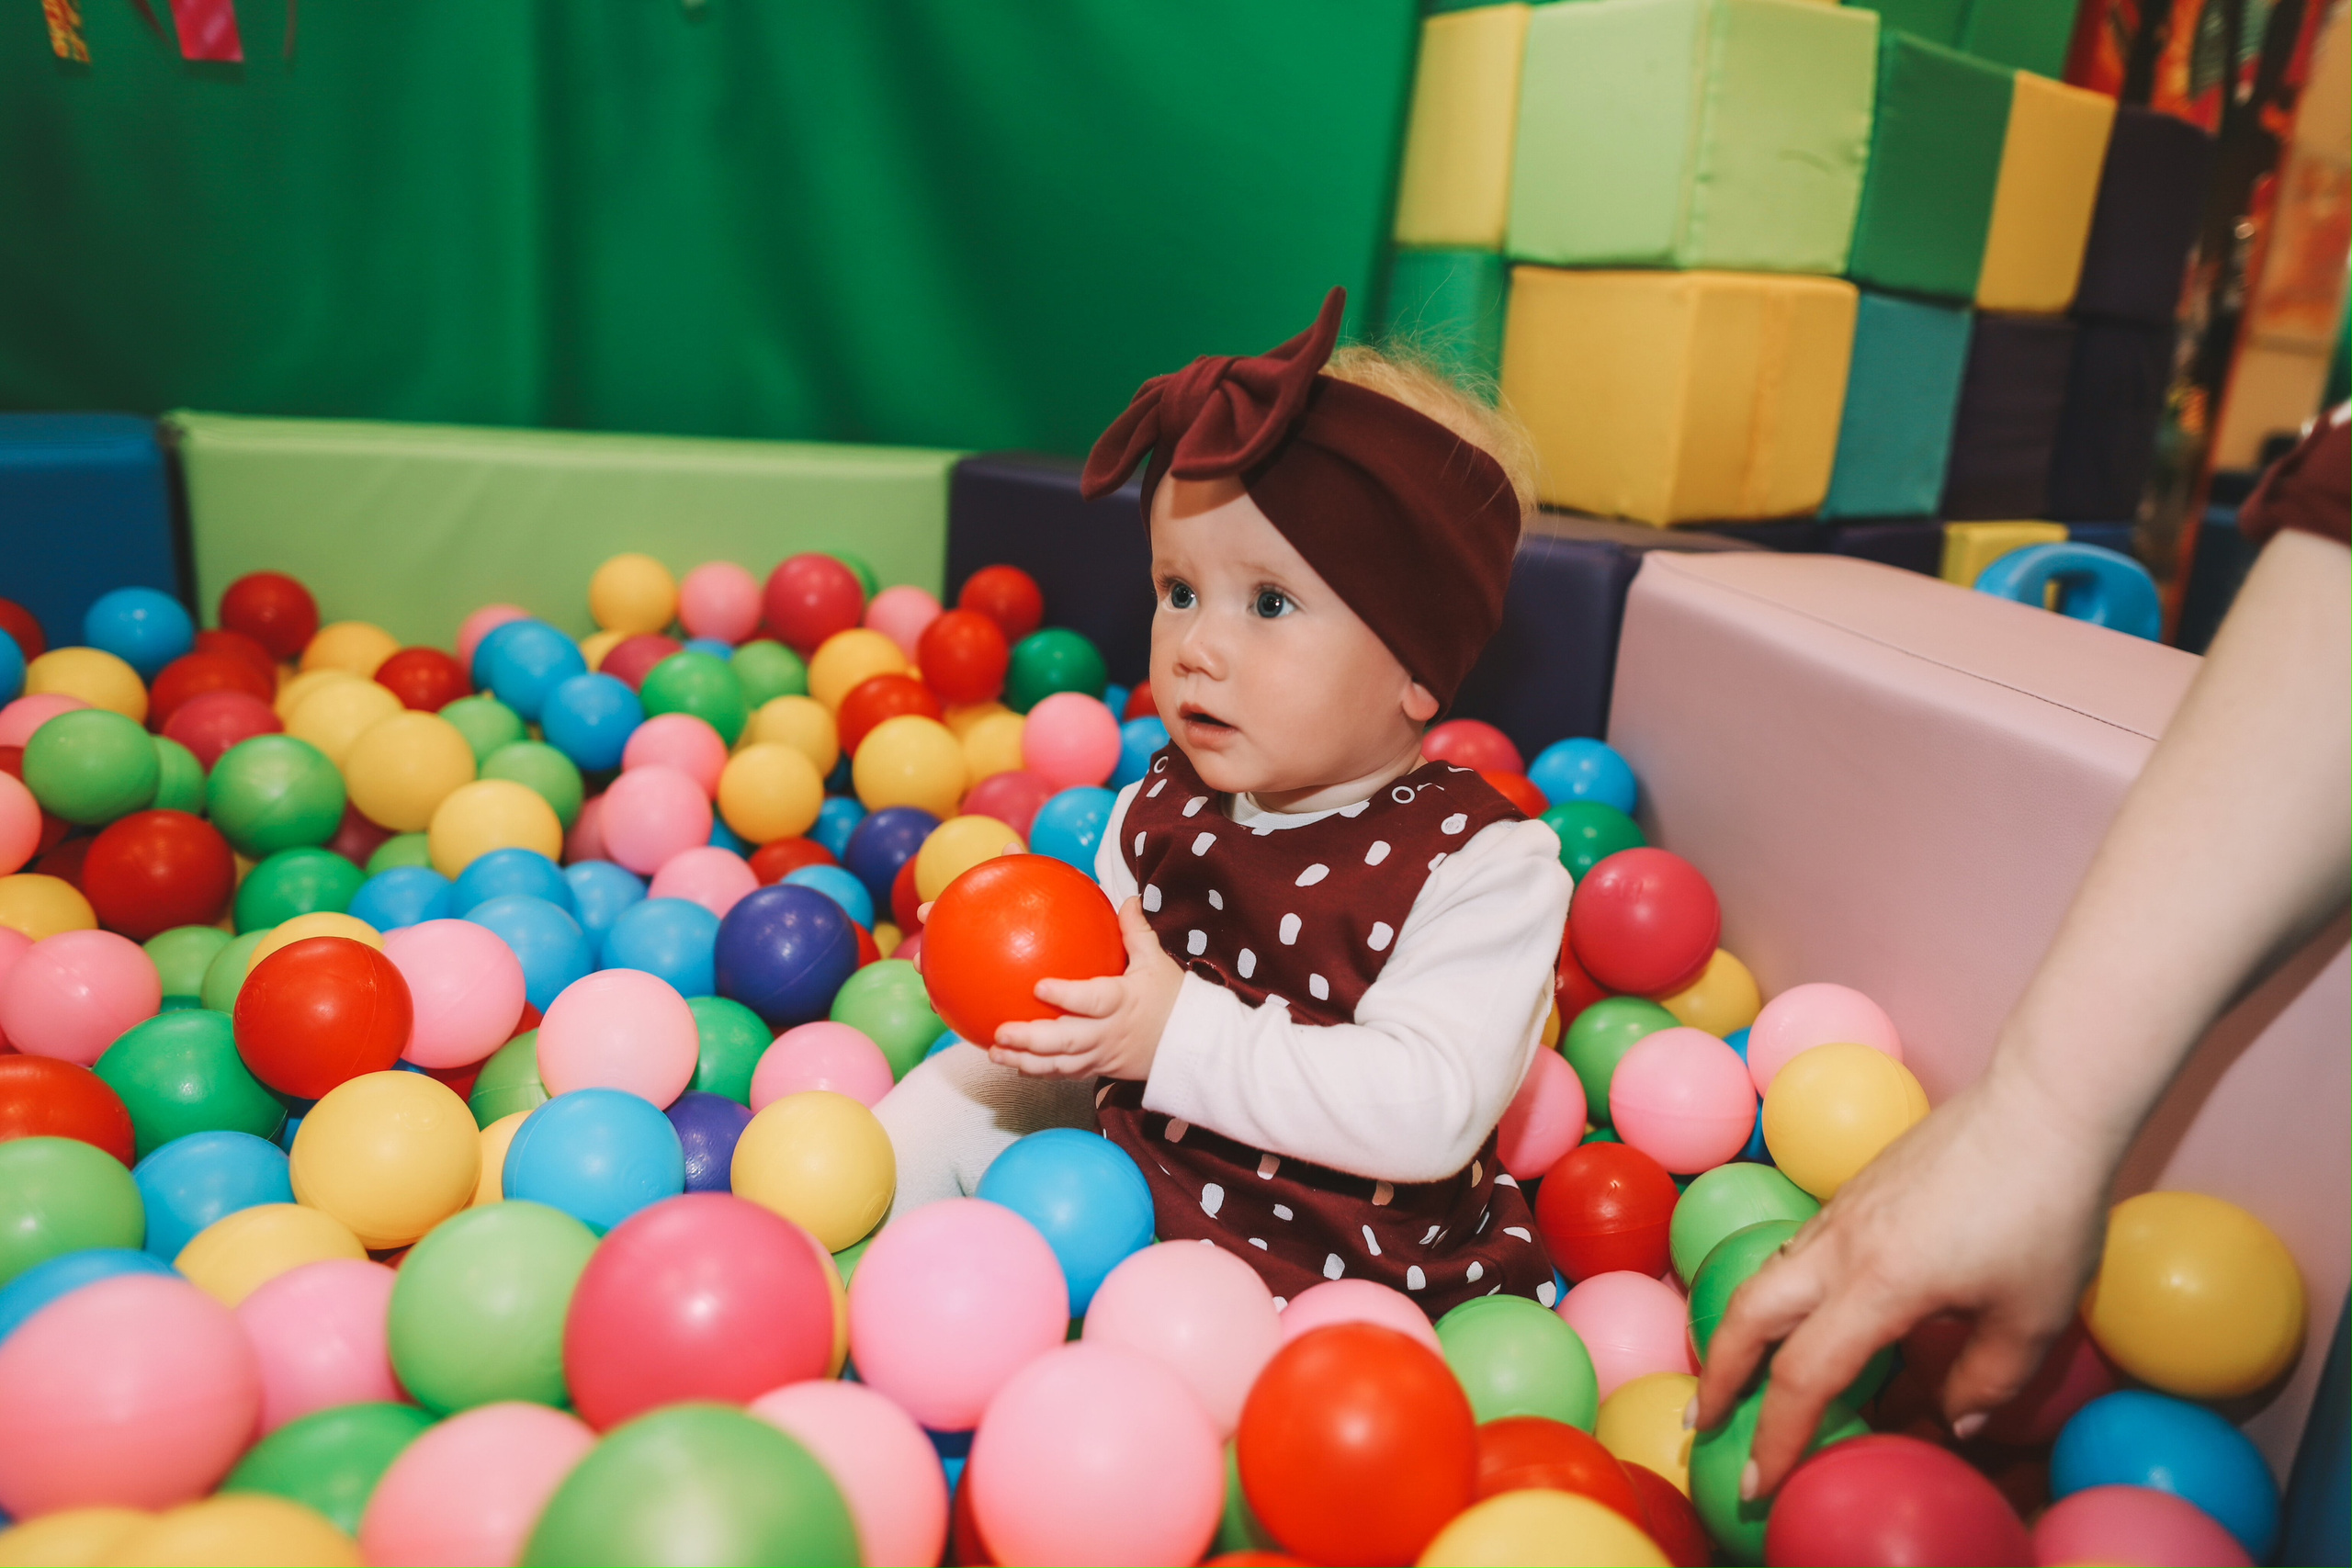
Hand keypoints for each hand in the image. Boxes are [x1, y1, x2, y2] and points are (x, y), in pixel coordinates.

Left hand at [987, 897, 1182, 1081]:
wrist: (1194, 1047)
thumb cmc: (1173, 1000)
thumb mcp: (1156, 962)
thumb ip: (1136, 930)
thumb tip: (1126, 897)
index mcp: (1122, 1002)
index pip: (1092, 1001)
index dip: (1066, 997)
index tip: (1038, 986)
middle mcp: (1108, 1032)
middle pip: (1066, 1041)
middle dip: (1031, 1039)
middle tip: (1001, 1030)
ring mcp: (1101, 1055)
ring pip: (1060, 1064)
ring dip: (1026, 1060)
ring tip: (994, 1052)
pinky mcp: (1098, 1069)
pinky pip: (1065, 1074)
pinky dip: (1039, 1072)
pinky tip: (1013, 1064)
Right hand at [1692, 1059, 2115, 1500]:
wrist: (2041, 1108)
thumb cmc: (2044, 1213)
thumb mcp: (2033, 1319)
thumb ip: (1987, 1382)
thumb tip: (1952, 1420)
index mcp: (1879, 1285)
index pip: (1806, 1377)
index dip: (1777, 1438)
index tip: (1757, 1484)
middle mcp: (1841, 1247)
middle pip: (1748, 1315)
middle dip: (1718, 1373)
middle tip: (1704, 1418)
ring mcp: (1843, 1212)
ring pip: (1767, 1276)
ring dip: (1743, 1330)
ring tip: (1741, 1369)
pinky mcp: (1857, 1190)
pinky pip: (1800, 1250)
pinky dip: (1784, 1294)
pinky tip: (1811, 1311)